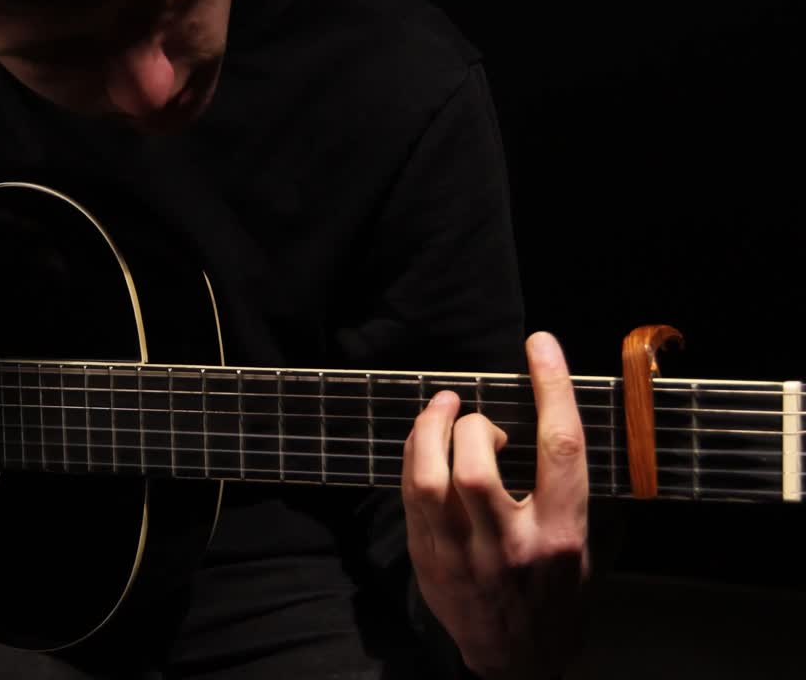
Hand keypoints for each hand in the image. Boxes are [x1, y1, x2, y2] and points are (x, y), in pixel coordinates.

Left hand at [401, 331, 590, 678]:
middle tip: (479, 417)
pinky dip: (415, 455)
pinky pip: (410, 494)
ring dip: (431, 429)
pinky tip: (426, 443)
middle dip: (475, 424)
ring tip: (443, 408)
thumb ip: (564, 490)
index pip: (560, 449)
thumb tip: (547, 423)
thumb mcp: (583, 547)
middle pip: (478, 463)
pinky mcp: (428, 559)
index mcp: (562, 534)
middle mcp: (512, 544)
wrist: (519, 661)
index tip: (541, 345)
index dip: (551, 388)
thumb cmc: (556, 595)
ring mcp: (463, 554)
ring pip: (430, 478)